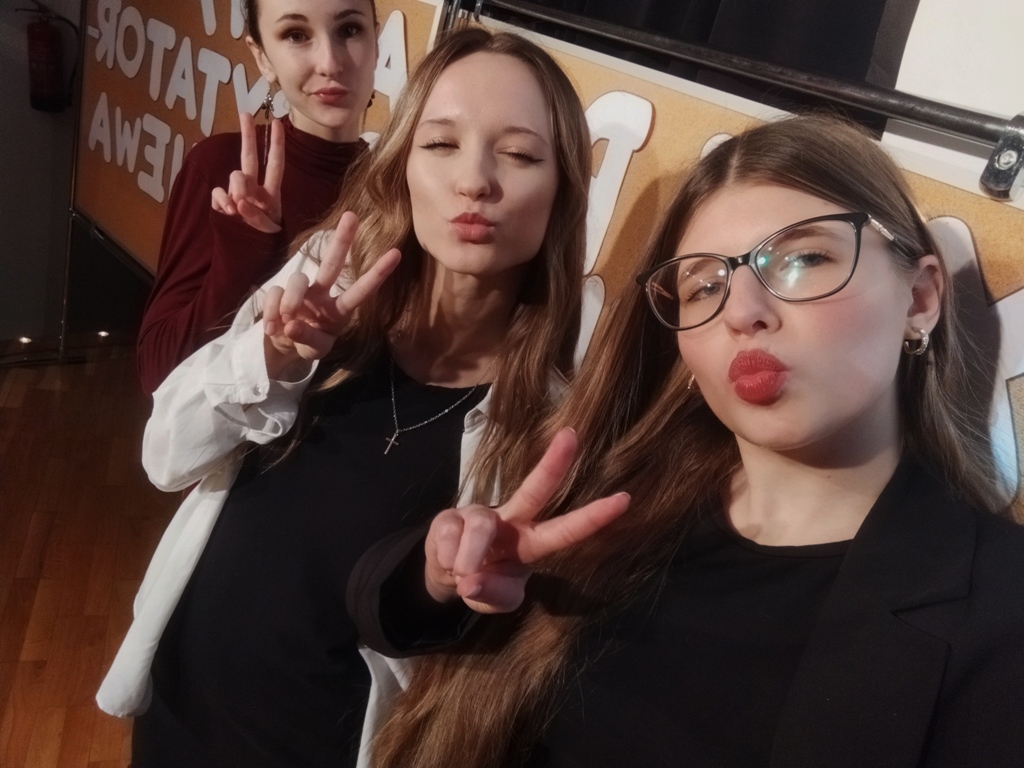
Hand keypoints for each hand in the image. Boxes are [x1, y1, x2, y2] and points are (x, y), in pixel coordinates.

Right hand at [210, 111, 284, 232]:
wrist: (247, 257)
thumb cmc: (264, 242)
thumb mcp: (267, 231)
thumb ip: (256, 216)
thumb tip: (238, 202)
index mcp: (271, 193)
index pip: (275, 165)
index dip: (276, 144)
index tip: (278, 123)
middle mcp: (254, 189)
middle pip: (250, 158)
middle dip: (248, 135)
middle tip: (245, 113)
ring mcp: (236, 194)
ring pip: (235, 177)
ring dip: (238, 189)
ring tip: (241, 208)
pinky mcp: (222, 202)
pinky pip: (219, 193)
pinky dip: (222, 200)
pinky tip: (228, 211)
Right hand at [262, 211, 400, 378]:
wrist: (283, 346)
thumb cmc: (308, 343)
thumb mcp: (314, 350)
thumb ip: (307, 339)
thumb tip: (290, 325)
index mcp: (340, 310)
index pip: (361, 291)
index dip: (377, 273)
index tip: (396, 253)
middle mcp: (323, 294)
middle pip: (332, 263)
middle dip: (342, 240)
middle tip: (351, 215)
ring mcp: (301, 291)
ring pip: (297, 280)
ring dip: (291, 302)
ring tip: (287, 324)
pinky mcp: (278, 292)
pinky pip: (275, 294)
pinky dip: (272, 312)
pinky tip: (272, 328)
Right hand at [424, 428, 628, 613]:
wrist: (445, 577)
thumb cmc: (485, 582)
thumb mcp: (494, 600)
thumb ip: (491, 595)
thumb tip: (471, 581)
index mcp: (532, 542)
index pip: (566, 530)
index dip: (594, 517)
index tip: (625, 499)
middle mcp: (511, 520)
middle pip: (535, 489)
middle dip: (553, 464)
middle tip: (572, 436)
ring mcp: (479, 513)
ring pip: (480, 526)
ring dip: (471, 556)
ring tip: (463, 575)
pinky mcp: (449, 516)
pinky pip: (449, 536)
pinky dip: (447, 560)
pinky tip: (448, 565)